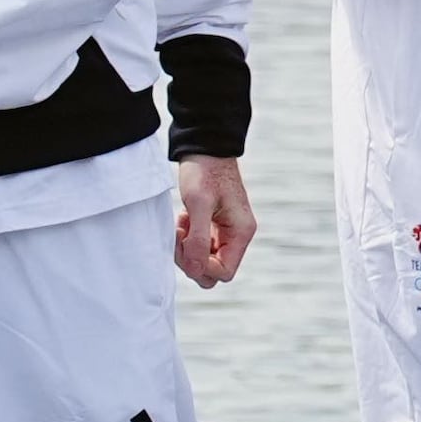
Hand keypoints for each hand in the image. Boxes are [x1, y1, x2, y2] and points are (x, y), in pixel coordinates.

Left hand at [173, 156, 255, 288]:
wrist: (205, 149)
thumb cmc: (205, 172)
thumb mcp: (198, 205)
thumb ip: (198, 240)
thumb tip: (196, 269)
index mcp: (241, 232)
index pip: (224, 272)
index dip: (202, 267)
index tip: (186, 244)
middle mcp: (237, 235)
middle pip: (214, 270)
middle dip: (192, 260)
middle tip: (179, 236)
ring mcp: (226, 232)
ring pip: (205, 259)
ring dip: (187, 248)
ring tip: (181, 224)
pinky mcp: (215, 226)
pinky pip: (200, 246)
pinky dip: (187, 238)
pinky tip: (184, 219)